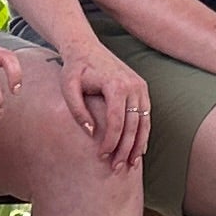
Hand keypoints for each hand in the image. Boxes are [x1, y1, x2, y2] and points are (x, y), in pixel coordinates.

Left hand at [60, 43, 152, 167]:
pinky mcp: (142, 88)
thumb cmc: (74, 68)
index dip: (110, 142)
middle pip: (133, 125)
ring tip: (130, 165)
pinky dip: (143, 134)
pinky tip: (139, 150)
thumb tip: (92, 133)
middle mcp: (133, 86)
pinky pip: (146, 116)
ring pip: (144, 123)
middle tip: (116, 168)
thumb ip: (77, 111)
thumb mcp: (68, 87)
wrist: (85, 47)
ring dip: (138, 146)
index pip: (117, 122)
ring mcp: (140, 87)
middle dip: (125, 149)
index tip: (101, 156)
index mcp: (116, 85)